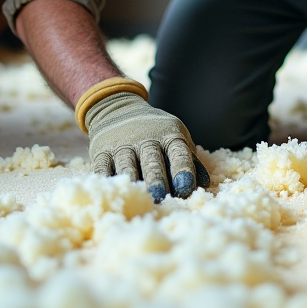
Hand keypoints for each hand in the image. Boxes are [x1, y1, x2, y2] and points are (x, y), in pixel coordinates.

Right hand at [78, 79, 208, 202]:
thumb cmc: (156, 132)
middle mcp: (145, 137)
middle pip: (152, 160)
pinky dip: (106, 180)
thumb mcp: (176, 137)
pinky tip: (110, 192)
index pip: (178, 152)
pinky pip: (102, 168)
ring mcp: (121, 144)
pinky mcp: (101, 151)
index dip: (182, 169)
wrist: (118, 109)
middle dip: (156, 179)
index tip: (186, 187)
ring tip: (136, 198)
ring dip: (132, 181)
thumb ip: (189, 160)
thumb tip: (205, 184)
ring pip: (126, 164)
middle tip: (160, 197)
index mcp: (169, 134)